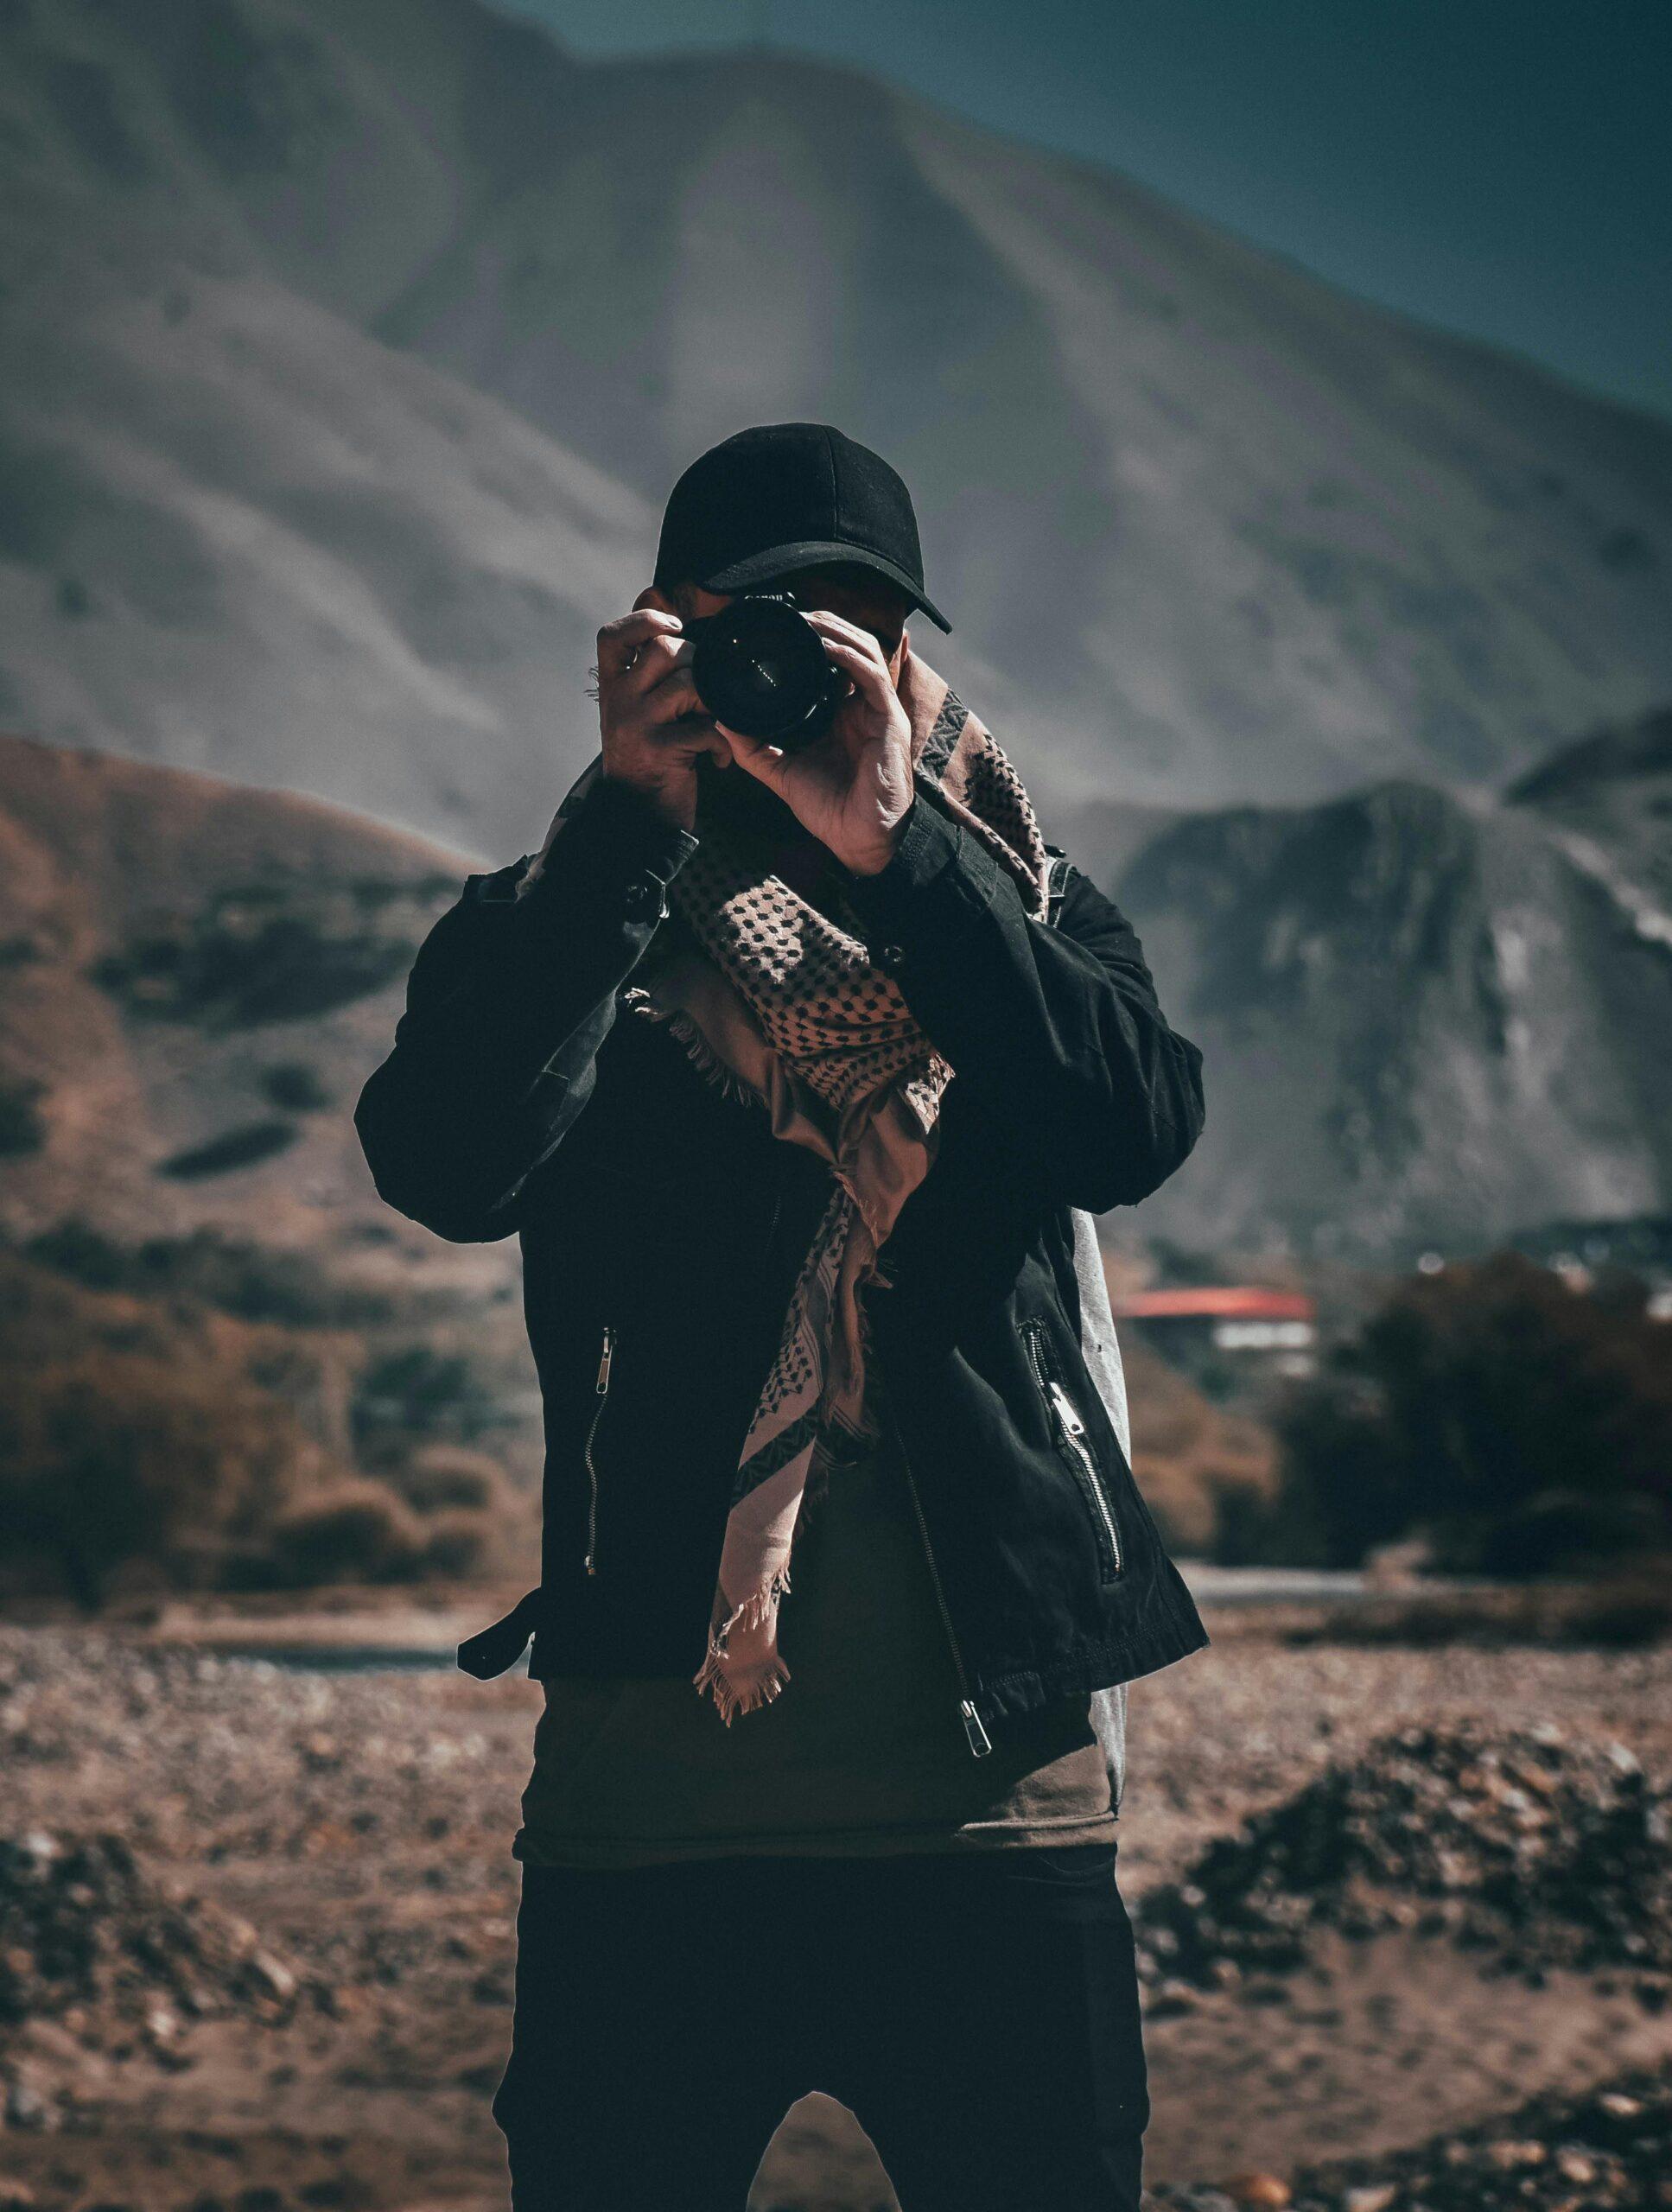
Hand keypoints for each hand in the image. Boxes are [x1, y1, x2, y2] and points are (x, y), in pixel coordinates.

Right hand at [594, 587, 728, 832]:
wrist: (638, 819)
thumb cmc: (646, 761)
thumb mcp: (635, 714)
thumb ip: (647, 676)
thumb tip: (673, 627)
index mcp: (611, 688)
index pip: (612, 636)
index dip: (644, 620)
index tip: (673, 627)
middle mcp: (618, 701)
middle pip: (663, 651)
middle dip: (697, 663)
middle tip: (706, 693)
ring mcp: (636, 725)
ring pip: (687, 684)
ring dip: (713, 702)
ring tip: (714, 724)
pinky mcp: (659, 750)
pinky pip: (705, 727)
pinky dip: (721, 744)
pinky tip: (719, 759)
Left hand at [718, 611, 914, 875]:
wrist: (858, 840)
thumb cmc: (831, 809)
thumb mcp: (782, 771)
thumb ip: (753, 746)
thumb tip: (721, 721)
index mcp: (842, 714)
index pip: (830, 663)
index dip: (811, 640)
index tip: (780, 627)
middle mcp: (862, 706)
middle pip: (850, 647)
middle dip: (825, 624)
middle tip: (793, 612)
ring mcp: (878, 710)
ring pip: (864, 650)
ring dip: (837, 630)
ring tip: (808, 618)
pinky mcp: (889, 719)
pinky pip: (871, 675)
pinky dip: (847, 655)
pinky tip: (824, 644)